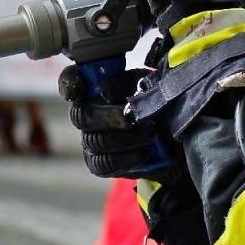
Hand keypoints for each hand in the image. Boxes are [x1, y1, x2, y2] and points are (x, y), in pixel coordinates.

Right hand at [59, 63, 176, 180]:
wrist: (175, 139)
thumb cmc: (157, 104)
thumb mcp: (148, 84)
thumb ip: (126, 82)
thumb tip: (105, 91)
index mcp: (95, 87)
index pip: (71, 80)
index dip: (70, 82)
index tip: (79, 89)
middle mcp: (87, 113)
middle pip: (81, 115)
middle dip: (108, 117)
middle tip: (131, 119)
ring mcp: (90, 140)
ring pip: (95, 141)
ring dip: (126, 138)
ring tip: (150, 134)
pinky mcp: (99, 164)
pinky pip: (103, 164)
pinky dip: (125, 158)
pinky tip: (143, 153)